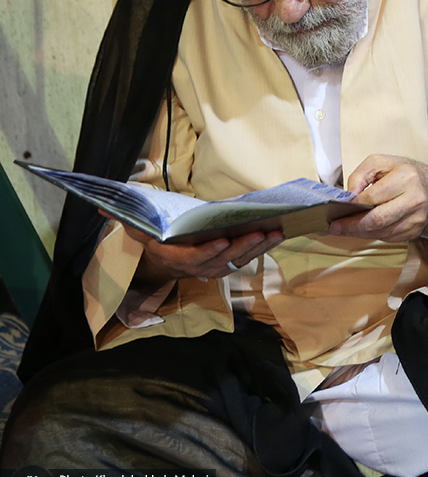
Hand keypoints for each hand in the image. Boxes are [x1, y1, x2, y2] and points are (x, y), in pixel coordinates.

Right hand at [124, 223, 283, 283]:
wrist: (161, 262)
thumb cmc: (152, 239)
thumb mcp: (136, 230)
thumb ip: (125, 219)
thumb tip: (101, 208)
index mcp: (173, 257)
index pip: (192, 258)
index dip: (208, 251)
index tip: (223, 240)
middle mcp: (195, 266)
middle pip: (222, 259)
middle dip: (243, 247)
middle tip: (261, 232)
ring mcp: (212, 267)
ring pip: (238, 260)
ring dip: (258, 248)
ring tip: (276, 232)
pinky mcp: (226, 264)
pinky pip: (246, 258)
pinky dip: (262, 248)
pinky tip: (277, 234)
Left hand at [329, 154, 427, 247]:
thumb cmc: (406, 174)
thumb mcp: (383, 162)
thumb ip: (361, 174)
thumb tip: (348, 195)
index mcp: (406, 177)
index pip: (373, 196)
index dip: (354, 204)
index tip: (338, 208)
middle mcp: (415, 199)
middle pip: (378, 219)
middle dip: (352, 225)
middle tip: (335, 227)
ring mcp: (416, 218)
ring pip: (381, 232)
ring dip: (359, 233)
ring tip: (344, 229)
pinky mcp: (414, 231)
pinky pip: (388, 238)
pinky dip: (372, 235)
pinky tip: (362, 230)